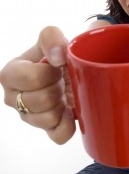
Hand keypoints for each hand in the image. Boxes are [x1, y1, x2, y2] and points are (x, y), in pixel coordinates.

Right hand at [0, 26, 75, 143]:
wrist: (74, 68)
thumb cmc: (58, 55)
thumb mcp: (53, 38)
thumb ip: (51, 37)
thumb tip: (57, 57)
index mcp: (10, 74)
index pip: (30, 78)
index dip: (50, 73)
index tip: (56, 66)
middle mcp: (13, 98)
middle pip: (41, 100)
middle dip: (57, 88)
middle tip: (61, 80)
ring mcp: (28, 116)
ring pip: (48, 118)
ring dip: (62, 104)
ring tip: (63, 93)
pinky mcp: (46, 129)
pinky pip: (58, 135)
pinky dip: (68, 124)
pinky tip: (69, 111)